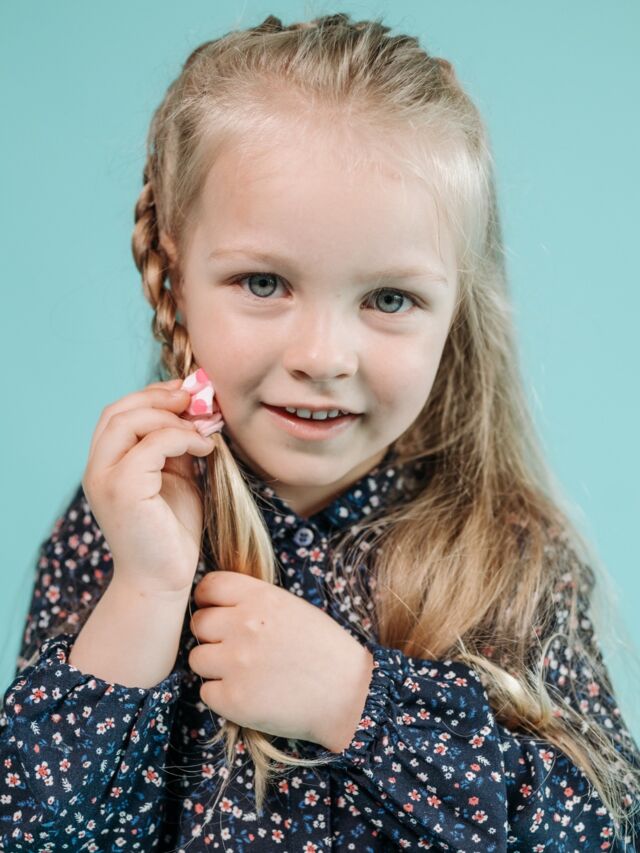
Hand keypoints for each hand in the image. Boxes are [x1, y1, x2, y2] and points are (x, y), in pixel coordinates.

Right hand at [81, 378, 215, 596]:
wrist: (163, 581)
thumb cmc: (172, 533)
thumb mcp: (176, 478)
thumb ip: (176, 447)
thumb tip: (196, 412)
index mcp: (106, 464)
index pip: (118, 413)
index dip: (152, 395)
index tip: (187, 392)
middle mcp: (97, 469)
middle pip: (118, 411)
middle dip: (160, 398)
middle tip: (197, 399)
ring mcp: (105, 479)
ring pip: (129, 421)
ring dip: (171, 417)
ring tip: (203, 426)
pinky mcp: (122, 490)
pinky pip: (151, 445)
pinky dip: (182, 438)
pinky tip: (205, 448)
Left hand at [188, 571, 374, 748]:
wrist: (349, 695)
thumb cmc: (324, 649)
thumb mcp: (292, 608)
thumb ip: (254, 602)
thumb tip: (217, 605)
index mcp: (260, 598)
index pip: (209, 586)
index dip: (209, 600)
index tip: (216, 611)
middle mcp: (243, 626)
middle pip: (199, 623)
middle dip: (212, 635)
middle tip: (236, 648)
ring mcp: (236, 663)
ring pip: (197, 658)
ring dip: (214, 667)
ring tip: (244, 673)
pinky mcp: (233, 699)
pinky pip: (206, 692)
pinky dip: (222, 696)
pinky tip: (249, 694)